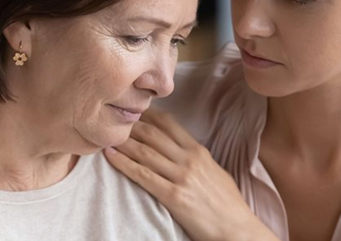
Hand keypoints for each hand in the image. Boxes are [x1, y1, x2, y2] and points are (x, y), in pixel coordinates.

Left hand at [103, 110, 277, 240]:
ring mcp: (181, 176)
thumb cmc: (226, 203)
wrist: (236, 228)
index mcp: (199, 151)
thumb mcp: (214, 171)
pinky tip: (111, 157)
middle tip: (111, 120)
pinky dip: (124, 164)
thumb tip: (178, 150)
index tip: (131, 111)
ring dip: (122, 142)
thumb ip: (195, 159)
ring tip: (105, 136)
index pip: (169, 124)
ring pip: (145, 152)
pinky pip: (143, 175)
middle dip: (130, 126)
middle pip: (153, 134)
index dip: (146, 115)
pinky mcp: (173, 196)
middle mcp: (189, 159)